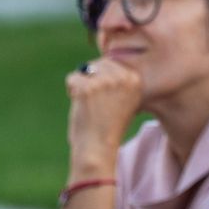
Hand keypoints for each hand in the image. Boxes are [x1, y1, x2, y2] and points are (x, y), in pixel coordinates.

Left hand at [66, 57, 143, 175]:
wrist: (98, 148)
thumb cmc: (108, 126)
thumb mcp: (124, 99)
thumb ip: (119, 79)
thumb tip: (106, 60)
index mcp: (136, 79)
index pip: (112, 63)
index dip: (104, 81)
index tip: (108, 102)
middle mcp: (124, 78)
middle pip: (99, 63)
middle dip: (92, 80)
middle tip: (97, 104)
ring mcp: (105, 82)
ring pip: (84, 69)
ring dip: (82, 85)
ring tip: (90, 105)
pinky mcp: (87, 88)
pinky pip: (72, 78)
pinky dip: (71, 91)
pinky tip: (81, 106)